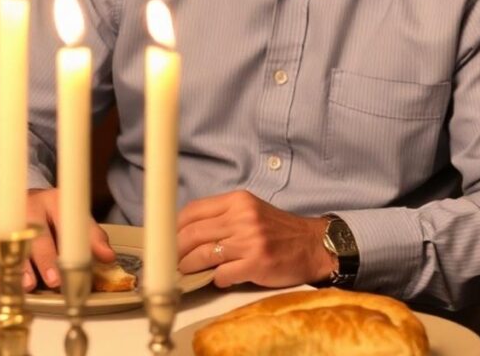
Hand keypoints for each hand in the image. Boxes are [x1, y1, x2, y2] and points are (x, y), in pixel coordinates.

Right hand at [0, 188, 115, 290]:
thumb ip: (91, 238)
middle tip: (52, 280)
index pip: (66, 220)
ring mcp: (4, 218)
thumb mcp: (73, 220)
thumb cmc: (49, 217)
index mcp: (55, 201)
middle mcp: (29, 207)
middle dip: (45, 259)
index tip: (74, 268)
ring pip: (7, 242)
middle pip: (35, 233)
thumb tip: (109, 257)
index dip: (71, 244)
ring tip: (27, 285)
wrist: (15, 201)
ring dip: (17, 265)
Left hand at [176, 190, 335, 287]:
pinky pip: (221, 275)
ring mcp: (250, 240)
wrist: (312, 245)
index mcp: (239, 201)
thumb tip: (183, 234)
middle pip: (191, 234)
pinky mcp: (256, 263)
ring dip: (190, 268)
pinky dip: (215, 279)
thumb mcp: (251, 211)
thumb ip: (221, 217)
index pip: (192, 211)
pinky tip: (220, 278)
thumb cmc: (278, 231)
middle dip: (175, 252)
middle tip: (172, 262)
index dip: (173, 229)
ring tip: (190, 272)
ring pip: (202, 255)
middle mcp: (243, 217)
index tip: (167, 241)